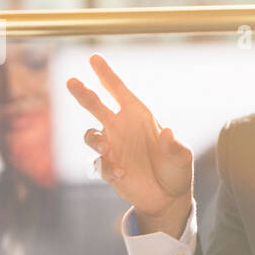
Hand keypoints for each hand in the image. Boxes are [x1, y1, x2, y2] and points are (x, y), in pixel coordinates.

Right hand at [66, 53, 192, 235]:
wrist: (168, 197)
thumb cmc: (176, 170)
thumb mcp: (182, 157)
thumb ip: (174, 146)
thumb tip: (168, 131)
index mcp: (138, 116)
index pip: (119, 90)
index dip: (106, 74)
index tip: (94, 58)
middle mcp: (121, 127)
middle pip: (95, 105)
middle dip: (83, 93)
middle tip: (71, 81)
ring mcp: (112, 146)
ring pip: (91, 135)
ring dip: (95, 140)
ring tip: (107, 149)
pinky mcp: (107, 167)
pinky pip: (98, 164)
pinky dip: (107, 167)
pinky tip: (122, 174)